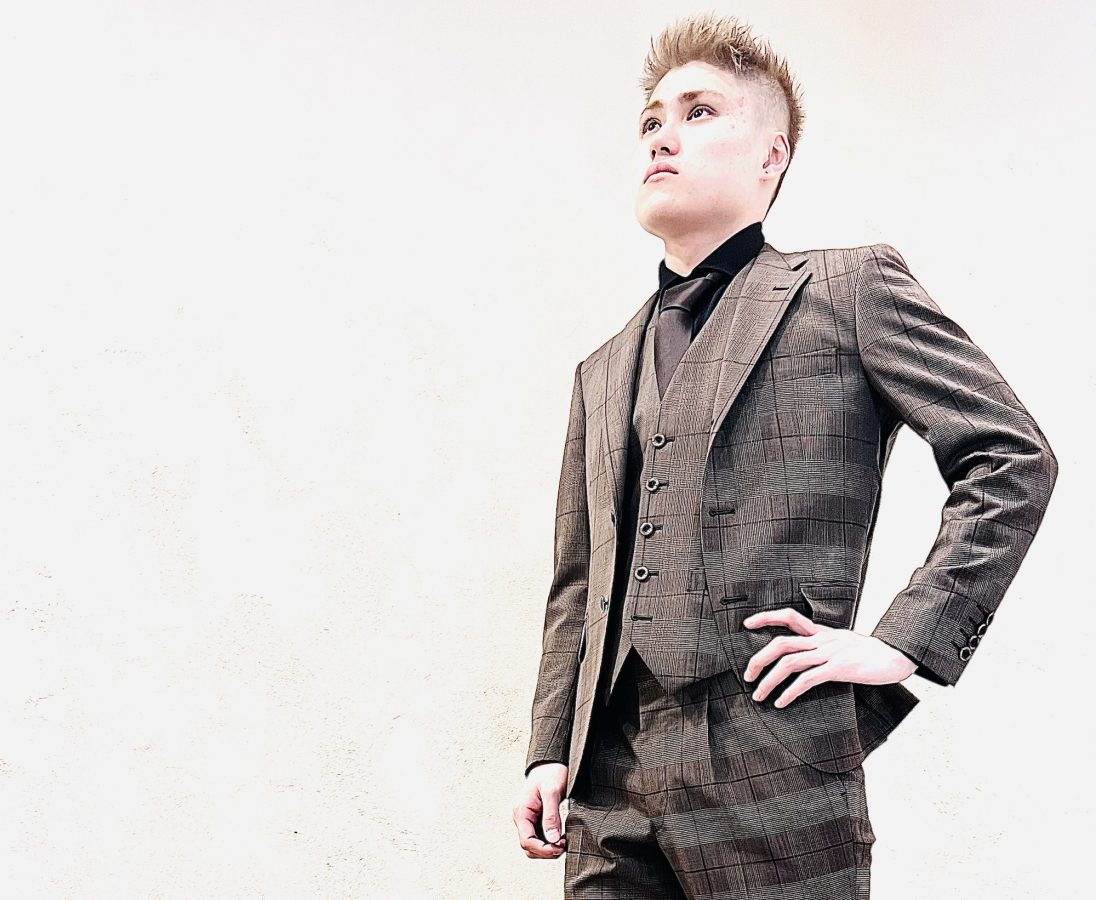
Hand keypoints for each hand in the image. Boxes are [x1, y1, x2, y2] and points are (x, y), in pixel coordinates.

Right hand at [512, 762, 567, 858]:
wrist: (551, 761)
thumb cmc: (551, 772)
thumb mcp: (553, 792)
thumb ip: (551, 816)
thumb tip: (553, 839)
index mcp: (521, 811)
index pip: (526, 841)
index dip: (543, 849)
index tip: (560, 848)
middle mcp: (521, 817)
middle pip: (528, 846)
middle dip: (545, 851)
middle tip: (564, 846)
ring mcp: (527, 818)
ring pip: (533, 844)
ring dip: (547, 848)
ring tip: (563, 842)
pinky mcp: (534, 818)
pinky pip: (538, 836)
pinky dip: (549, 841)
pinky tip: (560, 837)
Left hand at [742, 607, 917, 707]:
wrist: (897, 656)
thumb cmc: (871, 653)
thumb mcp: (844, 643)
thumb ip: (825, 646)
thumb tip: (809, 657)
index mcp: (822, 632)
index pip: (788, 616)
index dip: (766, 617)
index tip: (747, 624)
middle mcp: (822, 639)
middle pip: (781, 642)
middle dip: (759, 658)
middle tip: (747, 675)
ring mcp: (829, 653)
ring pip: (789, 662)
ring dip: (769, 680)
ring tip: (759, 695)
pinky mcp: (838, 668)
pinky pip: (807, 680)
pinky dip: (790, 692)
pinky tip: (781, 702)